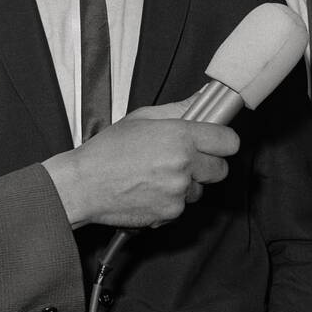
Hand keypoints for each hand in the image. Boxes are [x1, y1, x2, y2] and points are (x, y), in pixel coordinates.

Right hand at [42, 99, 238, 228]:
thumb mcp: (141, 119)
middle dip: (207, 165)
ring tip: (157, 176)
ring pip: (199, 189)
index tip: (216, 142)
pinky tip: (149, 190)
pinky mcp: (170, 212)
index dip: (223, 141)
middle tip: (185, 160)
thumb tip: (202, 99)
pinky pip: (181, 206)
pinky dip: (170, 201)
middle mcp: (183, 165)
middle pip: (221, 169)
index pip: (229, 142)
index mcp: (180, 137)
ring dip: (186, 184)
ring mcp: (178, 191)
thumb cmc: (106, 151)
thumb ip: (177, 110)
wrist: (82, 185)